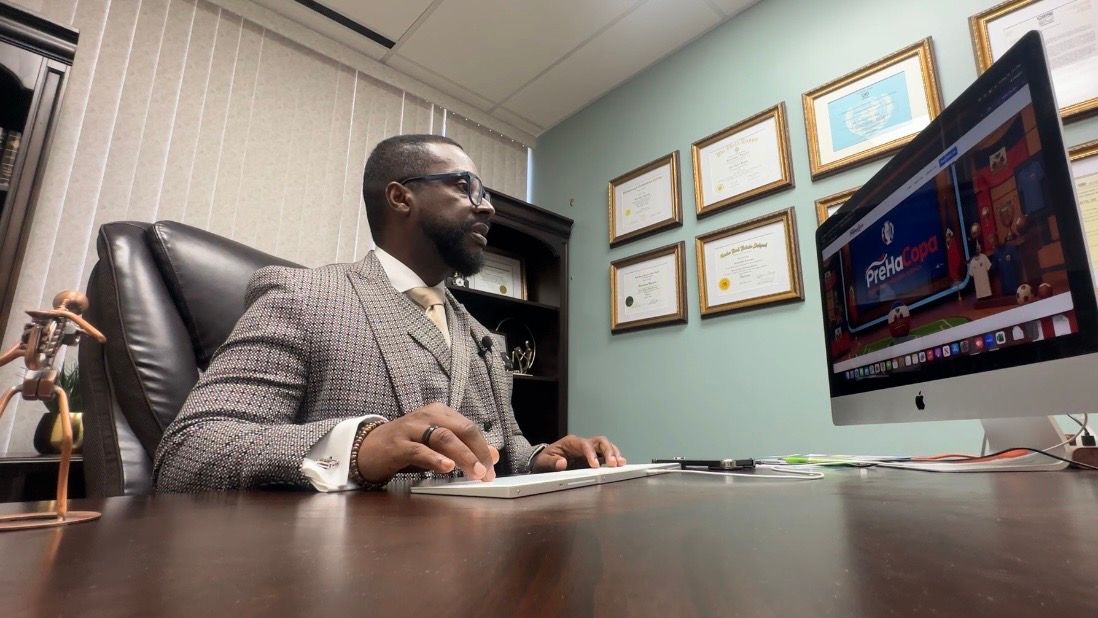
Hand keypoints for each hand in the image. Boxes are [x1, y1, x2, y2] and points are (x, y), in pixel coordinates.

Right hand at [357, 402, 499, 483]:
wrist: (368, 448)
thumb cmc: (406, 446)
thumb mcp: (437, 446)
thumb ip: (463, 449)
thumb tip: (493, 455)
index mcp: (440, 413)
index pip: (469, 428)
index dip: (483, 448)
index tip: (492, 468)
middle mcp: (427, 416)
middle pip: (461, 430)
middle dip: (478, 451)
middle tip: (487, 472)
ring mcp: (412, 428)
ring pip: (444, 438)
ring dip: (463, 456)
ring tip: (475, 472)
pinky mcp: (398, 444)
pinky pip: (420, 450)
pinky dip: (435, 458)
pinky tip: (447, 467)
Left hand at [531, 435, 624, 472]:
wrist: (546, 462)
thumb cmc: (545, 460)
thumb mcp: (543, 461)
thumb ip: (552, 462)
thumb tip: (562, 464)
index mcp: (571, 442)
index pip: (584, 444)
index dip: (591, 454)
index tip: (595, 465)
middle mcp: (583, 444)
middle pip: (600, 442)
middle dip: (608, 451)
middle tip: (613, 464)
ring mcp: (590, 450)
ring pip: (606, 446)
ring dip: (614, 454)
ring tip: (620, 464)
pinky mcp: (594, 457)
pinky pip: (606, 455)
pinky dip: (614, 458)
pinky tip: (620, 464)